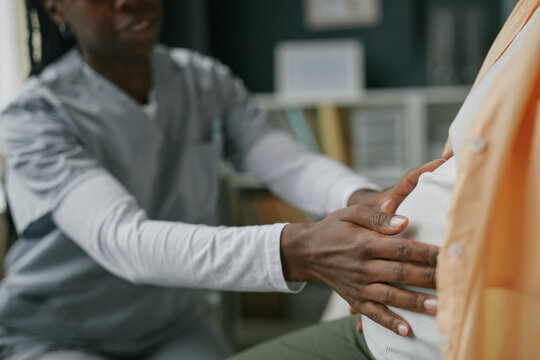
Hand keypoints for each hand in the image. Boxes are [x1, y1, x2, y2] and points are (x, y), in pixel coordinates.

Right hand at [345, 156, 448, 332]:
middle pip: (402, 273)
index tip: (449, 254)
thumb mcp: (352, 213)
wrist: (307, 251)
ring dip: (415, 302)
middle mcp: (363, 266)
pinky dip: (389, 323)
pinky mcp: (354, 299)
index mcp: (365, 243)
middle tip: (455, 281)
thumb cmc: (334, 228)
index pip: (402, 248)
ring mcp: (359, 286)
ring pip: (391, 296)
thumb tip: (404, 221)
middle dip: (430, 278)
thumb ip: (378, 216)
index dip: (427, 252)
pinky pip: (373, 314)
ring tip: (439, 308)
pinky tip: (407, 331)